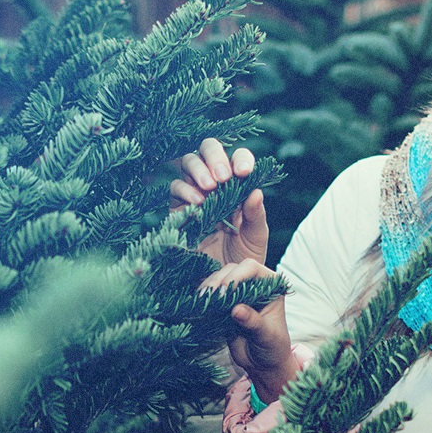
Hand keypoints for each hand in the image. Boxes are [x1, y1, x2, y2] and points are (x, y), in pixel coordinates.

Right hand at [170, 138, 267, 264]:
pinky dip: (185, 190)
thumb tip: (256, 191)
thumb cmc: (244, 256)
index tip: (244, 172)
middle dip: (215, 156)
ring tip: (210, 187)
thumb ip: (256, 214)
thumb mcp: (256, 236)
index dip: (241, 158)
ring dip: (199, 169)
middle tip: (224, 177)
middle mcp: (215, 182)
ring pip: (189, 162)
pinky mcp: (177, 208)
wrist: (224, 283)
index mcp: (238, 184)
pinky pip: (175, 188)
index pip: (238, 157)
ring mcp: (195, 192)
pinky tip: (197, 203)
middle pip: (208, 149)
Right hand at [200, 259, 299, 402]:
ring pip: (219, 279)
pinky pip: (211, 293)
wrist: (262, 363)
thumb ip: (254, 322)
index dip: (237, 275)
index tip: (226, 291)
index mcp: (271, 285)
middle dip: (219, 281)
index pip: (252, 268)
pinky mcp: (224, 303)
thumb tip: (236, 310)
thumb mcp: (267, 336)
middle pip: (232, 270)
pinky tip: (198, 304)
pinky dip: (203, 297)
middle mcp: (254, 284)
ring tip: (202, 301)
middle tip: (210, 297)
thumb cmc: (273, 348)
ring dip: (208, 288)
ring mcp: (238, 292)